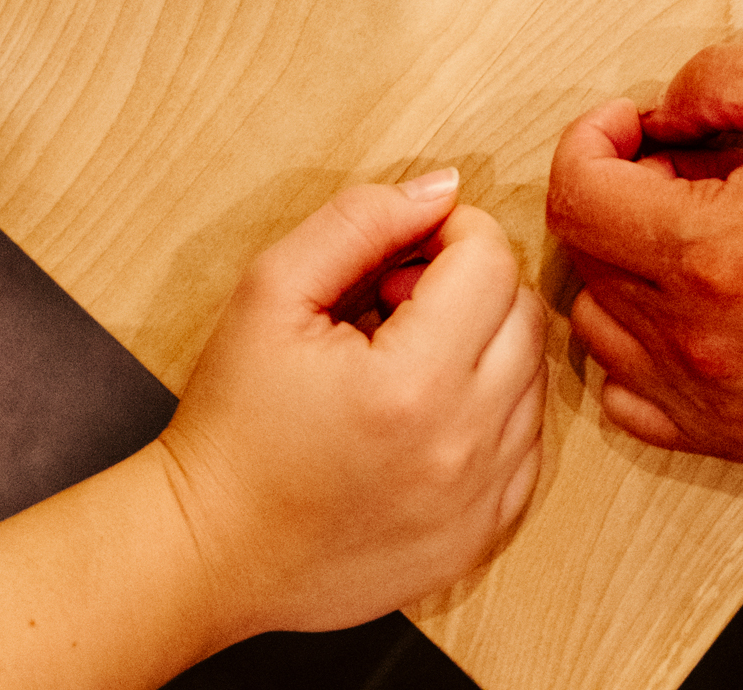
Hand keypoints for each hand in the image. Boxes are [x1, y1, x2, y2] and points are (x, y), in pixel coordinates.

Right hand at [155, 170, 543, 637]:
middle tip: (400, 302)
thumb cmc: (232, 426)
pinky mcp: (476, 543)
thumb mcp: (272, 291)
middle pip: (524, 316)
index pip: (491, 262)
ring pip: (532, 382)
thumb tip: (441, 188)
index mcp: (412, 386)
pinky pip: (527, 450)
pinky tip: (430, 416)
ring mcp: (476, 507)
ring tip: (408, 362)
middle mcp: (461, 451)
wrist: (210, 554)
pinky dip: (493, 417)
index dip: (450, 233)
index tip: (403, 254)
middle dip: (472, 286)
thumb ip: (360, 220)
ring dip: (485, 350)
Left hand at [548, 44, 742, 470]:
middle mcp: (701, 341)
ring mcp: (717, 403)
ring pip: (602, 331)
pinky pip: (633, 403)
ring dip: (627, 270)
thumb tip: (665, 105)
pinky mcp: (741, 441)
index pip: (576, 196)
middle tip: (691, 167)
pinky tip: (695, 308)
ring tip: (699, 234)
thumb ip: (730, 77)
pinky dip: (641, 350)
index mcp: (716, 252)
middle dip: (621, 193)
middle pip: (586, 258)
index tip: (636, 124)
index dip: (592, 138)